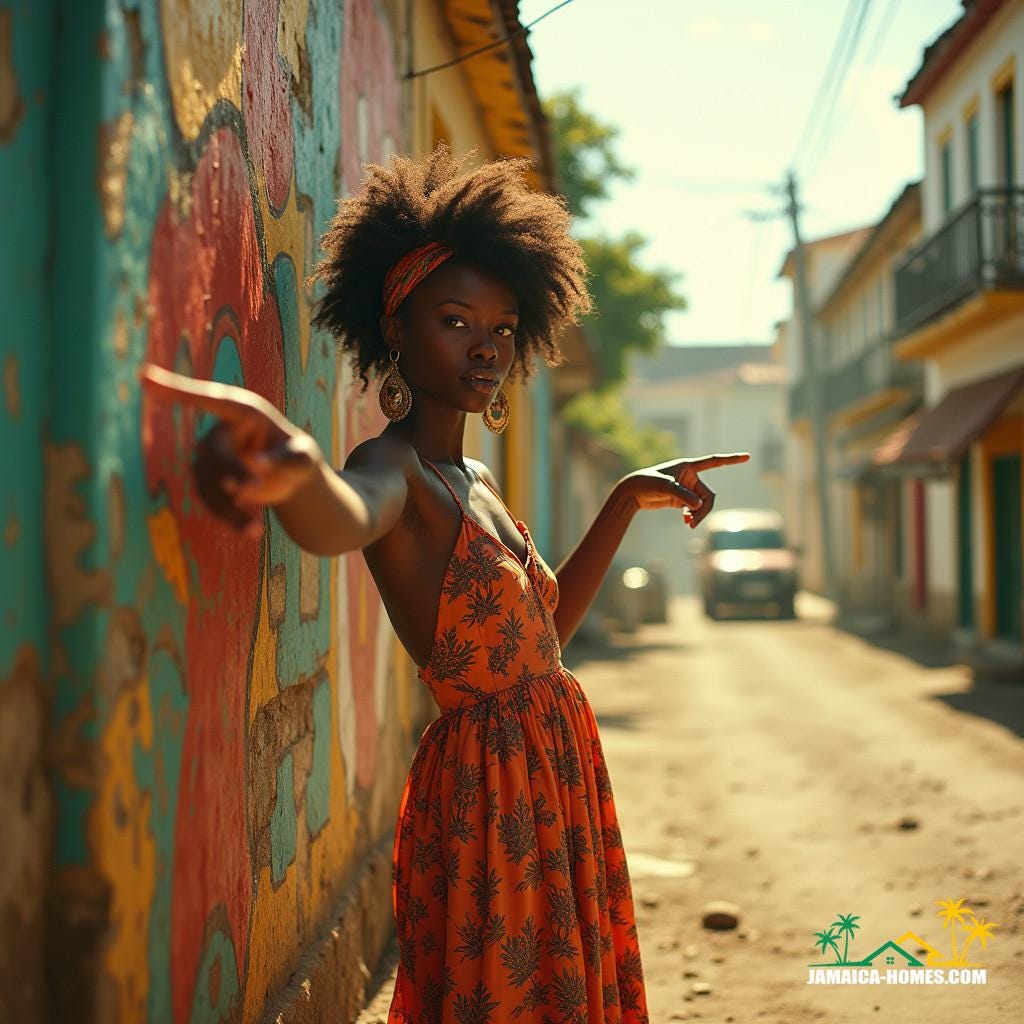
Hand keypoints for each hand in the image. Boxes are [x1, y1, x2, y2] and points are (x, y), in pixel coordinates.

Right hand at [139, 363, 323, 539]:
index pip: (208, 399)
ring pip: (208, 485)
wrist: (289, 476)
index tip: (144, 376)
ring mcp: (210, 458)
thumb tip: (258, 466)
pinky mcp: (208, 482)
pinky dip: (230, 518)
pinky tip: (253, 530)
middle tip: (256, 489)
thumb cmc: (298, 457)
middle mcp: (221, 432)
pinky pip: (211, 501)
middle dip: (233, 474)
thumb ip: (287, 461)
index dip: (176, 389)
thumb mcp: (304, 459)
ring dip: (229, 508)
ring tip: (256, 528)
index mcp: (244, 412)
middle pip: (215, 455)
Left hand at [619, 452, 750, 528]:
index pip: (714, 462)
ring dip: (698, 515)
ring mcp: (687, 489)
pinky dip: (693, 516)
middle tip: (692, 522)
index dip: (731, 459)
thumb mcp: (664, 487)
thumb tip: (698, 505)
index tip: (748, 456)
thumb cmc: (647, 482)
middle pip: (709, 496)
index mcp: (689, 467)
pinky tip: (686, 522)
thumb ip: (682, 495)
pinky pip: (695, 509)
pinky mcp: (681, 500)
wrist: (633, 492)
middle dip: (703, 510)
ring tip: (688, 524)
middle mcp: (690, 477)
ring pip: (703, 504)